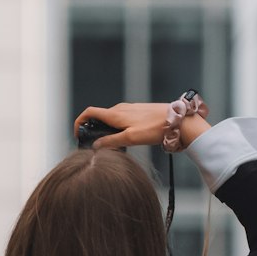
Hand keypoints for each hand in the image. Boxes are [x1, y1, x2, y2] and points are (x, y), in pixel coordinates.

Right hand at [72, 100, 209, 150]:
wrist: (179, 121)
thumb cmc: (155, 128)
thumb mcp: (131, 138)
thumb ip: (111, 142)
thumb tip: (95, 146)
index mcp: (115, 113)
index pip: (89, 112)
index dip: (79, 122)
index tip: (77, 134)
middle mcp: (120, 109)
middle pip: (99, 117)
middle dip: (93, 130)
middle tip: (95, 146)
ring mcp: (130, 110)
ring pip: (111, 120)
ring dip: (107, 131)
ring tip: (111, 146)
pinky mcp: (139, 113)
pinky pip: (122, 120)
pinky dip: (117, 129)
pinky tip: (126, 141)